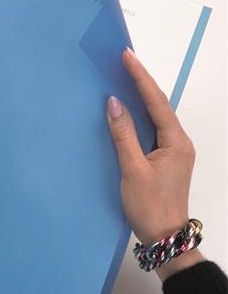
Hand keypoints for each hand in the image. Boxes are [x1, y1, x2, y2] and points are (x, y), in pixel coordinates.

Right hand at [107, 48, 203, 280]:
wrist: (165, 236)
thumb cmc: (149, 206)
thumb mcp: (133, 169)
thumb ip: (123, 134)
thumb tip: (114, 103)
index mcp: (176, 141)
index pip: (156, 101)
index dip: (141, 78)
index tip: (127, 57)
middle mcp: (179, 141)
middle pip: (159, 105)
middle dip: (142, 82)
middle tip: (125, 62)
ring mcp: (173, 150)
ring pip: (156, 116)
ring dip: (141, 97)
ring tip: (125, 78)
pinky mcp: (165, 158)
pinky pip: (152, 129)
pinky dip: (140, 116)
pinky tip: (129, 110)